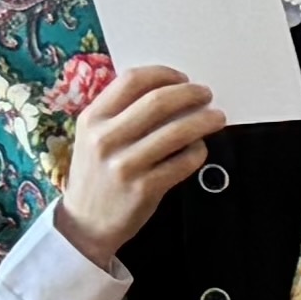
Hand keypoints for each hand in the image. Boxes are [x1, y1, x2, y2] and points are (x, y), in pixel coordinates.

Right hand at [50, 64, 223, 262]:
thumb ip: (120, 113)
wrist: (84, 225)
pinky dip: (197, 151)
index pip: (132, 80)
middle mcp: (106, 138)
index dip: (163, 74)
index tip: (182, 79)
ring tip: (216, 117)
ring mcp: (125, 164)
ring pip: (176, 132)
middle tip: (206, 95)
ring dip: (203, 121)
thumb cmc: (96, 175)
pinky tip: (200, 148)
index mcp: (92, 119)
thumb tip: (168, 90)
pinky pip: (182, 162)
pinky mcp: (144, 188)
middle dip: (190, 94)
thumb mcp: (93, 138)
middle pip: (158, 101)